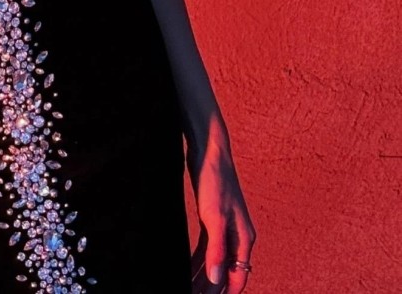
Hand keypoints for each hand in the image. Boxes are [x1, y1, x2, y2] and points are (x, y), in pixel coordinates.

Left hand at [187, 130, 256, 292]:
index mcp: (243, 239)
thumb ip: (216, 250)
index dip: (224, 293)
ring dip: (203, 276)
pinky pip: (206, 248)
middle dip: (211, 287)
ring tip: (188, 288)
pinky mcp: (211, 220)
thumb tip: (216, 280)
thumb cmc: (215, 181)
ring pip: (214, 261)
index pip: (238, 277)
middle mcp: (237, 237)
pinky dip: (197, 260)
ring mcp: (224, 228)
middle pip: (226, 272)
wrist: (209, 152)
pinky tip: (187, 268)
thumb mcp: (214, 218)